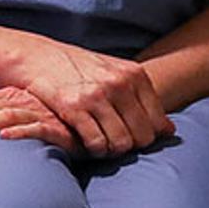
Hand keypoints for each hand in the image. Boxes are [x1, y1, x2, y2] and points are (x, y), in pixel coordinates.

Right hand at [0, 38, 170, 158]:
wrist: (38, 56)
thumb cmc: (80, 68)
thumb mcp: (116, 74)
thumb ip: (143, 99)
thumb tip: (170, 130)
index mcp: (134, 75)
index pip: (157, 122)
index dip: (148, 136)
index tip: (133, 137)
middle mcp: (119, 84)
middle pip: (143, 136)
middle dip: (131, 146)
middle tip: (117, 144)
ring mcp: (97, 96)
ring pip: (122, 143)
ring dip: (113, 151)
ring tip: (103, 145)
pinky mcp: (74, 108)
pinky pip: (97, 143)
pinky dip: (95, 150)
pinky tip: (88, 144)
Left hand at [0, 87, 76, 148]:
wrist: (90, 122)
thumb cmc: (51, 122)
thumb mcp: (20, 116)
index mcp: (9, 95)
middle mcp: (21, 100)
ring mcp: (39, 112)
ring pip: (4, 116)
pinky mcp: (59, 127)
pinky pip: (38, 128)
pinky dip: (20, 132)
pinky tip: (5, 139)